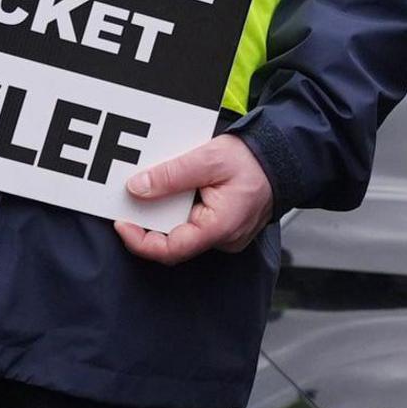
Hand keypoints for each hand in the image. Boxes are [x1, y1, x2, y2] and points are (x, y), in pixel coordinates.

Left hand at [117, 129, 276, 263]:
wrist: (284, 158)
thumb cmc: (254, 160)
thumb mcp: (208, 158)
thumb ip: (172, 175)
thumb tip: (137, 189)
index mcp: (220, 227)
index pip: (171, 250)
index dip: (140, 240)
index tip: (121, 223)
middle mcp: (222, 238)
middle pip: (173, 241)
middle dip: (149, 221)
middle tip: (132, 197)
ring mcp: (224, 235)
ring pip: (182, 232)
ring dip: (164, 213)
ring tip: (156, 186)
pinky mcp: (223, 226)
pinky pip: (193, 224)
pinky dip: (178, 209)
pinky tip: (175, 190)